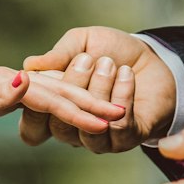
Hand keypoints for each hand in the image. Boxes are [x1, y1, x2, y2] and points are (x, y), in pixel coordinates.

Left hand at [0, 67, 124, 140]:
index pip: (50, 96)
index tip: (106, 121)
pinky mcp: (3, 94)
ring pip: (53, 92)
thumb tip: (26, 80)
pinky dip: (63, 105)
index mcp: (5, 82)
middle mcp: (10, 80)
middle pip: (58, 90)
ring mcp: (8, 86)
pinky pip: (42, 100)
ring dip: (82, 103)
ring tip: (108, 114)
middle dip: (90, 102)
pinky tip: (72, 111)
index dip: (79, 109)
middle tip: (121, 115)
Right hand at [20, 26, 175, 151]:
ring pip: (88, 128)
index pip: (32, 130)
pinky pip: (118, 127)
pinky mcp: (126, 140)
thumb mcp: (82, 43)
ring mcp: (99, 140)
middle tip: (88, 58)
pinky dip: (122, 94)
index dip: (32, 111)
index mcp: (56, 113)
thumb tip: (31, 64)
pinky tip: (126, 74)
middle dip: (73, 87)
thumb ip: (59, 54)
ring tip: (109, 63)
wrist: (153, 58)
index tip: (39, 78)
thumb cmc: (112, 51)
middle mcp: (74, 132)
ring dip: (99, 89)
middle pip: (60, 127)